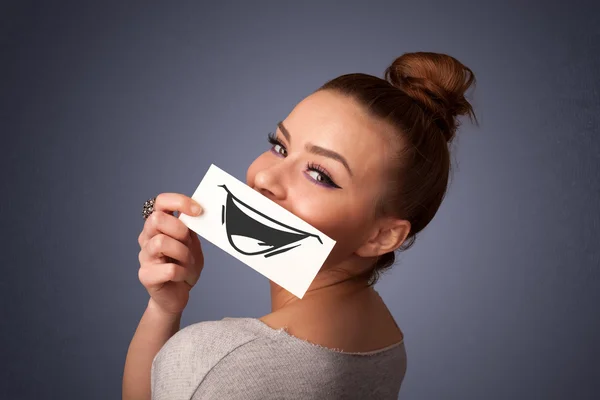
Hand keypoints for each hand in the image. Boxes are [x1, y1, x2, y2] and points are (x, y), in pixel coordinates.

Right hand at [137, 193, 203, 315]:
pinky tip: (183, 276)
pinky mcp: (146, 276)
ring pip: (161, 243)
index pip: (160, 201)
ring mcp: (145, 256)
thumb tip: (200, 211)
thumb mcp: (192, 243)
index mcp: (159, 226)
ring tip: (188, 263)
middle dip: (179, 230)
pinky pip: (169, 269)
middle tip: (189, 243)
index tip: (198, 211)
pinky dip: (182, 273)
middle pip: (156, 219)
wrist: (177, 295)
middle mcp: (147, 238)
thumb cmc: (184, 266)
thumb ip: (192, 228)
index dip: (179, 202)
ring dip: (183, 254)